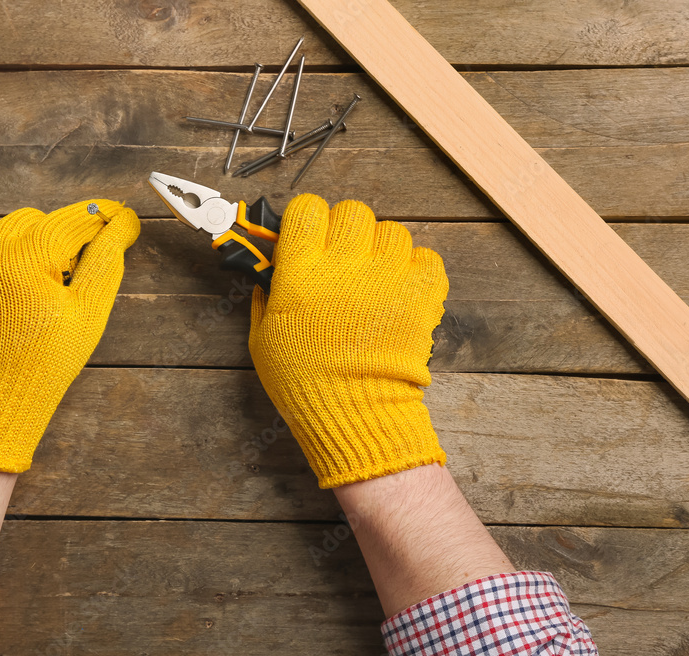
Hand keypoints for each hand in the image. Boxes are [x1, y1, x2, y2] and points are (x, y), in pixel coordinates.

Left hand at [0, 200, 139, 471]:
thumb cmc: (46, 359)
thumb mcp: (89, 311)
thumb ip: (106, 260)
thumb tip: (122, 222)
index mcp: (27, 256)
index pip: (72, 219)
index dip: (101, 217)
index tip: (121, 219)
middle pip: (34, 220)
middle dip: (58, 237)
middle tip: (70, 271)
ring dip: (22, 245)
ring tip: (33, 284)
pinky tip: (4, 290)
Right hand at [249, 194, 447, 487]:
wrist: (356, 413)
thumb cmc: (304, 381)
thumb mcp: (263, 338)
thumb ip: (267, 296)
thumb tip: (270, 269)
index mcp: (301, 271)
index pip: (306, 209)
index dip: (307, 221)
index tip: (308, 237)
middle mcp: (345, 264)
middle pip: (352, 212)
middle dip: (347, 232)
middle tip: (344, 261)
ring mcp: (388, 275)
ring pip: (392, 231)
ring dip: (383, 251)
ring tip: (375, 282)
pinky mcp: (420, 292)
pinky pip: (426, 257)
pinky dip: (416, 271)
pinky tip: (401, 292)